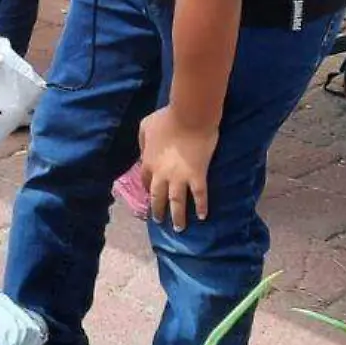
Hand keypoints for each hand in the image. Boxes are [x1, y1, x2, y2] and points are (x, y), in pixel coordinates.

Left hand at [138, 107, 218, 231]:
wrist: (190, 117)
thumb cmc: (167, 118)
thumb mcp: (145, 126)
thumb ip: (143, 141)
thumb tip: (144, 151)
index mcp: (148, 163)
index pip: (146, 182)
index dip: (148, 190)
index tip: (151, 195)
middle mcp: (161, 175)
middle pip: (158, 197)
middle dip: (157, 211)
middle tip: (158, 220)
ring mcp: (179, 178)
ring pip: (176, 203)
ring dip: (177, 217)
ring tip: (178, 228)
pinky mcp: (197, 176)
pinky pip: (199, 196)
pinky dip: (201, 207)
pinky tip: (202, 216)